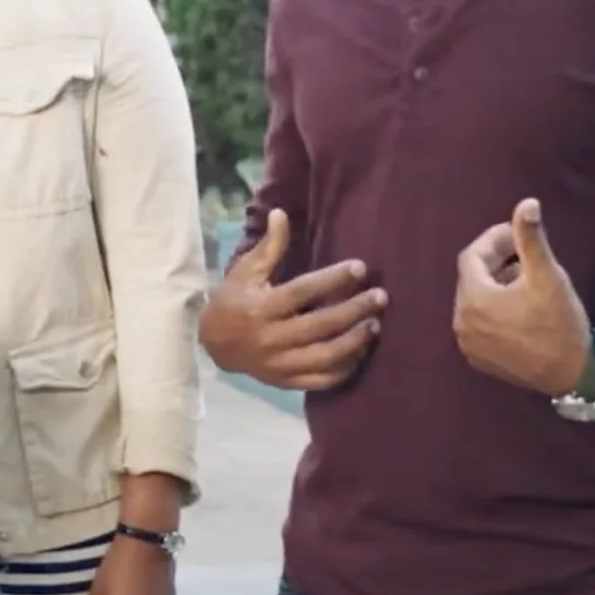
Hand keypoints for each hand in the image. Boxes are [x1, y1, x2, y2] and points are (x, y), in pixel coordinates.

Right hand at [197, 210, 386, 389]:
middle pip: (321, 325)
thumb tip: (281, 213)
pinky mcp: (285, 382)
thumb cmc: (233, 300)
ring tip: (375, 325)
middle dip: (354, 310)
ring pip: (325, 356)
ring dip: (354, 341)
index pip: (303, 291)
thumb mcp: (245, 272)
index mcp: (260, 308)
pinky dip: (343, 370)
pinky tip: (359, 353)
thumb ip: (269, 247)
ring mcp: (279, 364)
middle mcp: (271, 338)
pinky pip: (320, 380)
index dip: (333, 279)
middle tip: (380, 297)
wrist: (214, 345)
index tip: (360, 268)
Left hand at [454, 198, 593, 395]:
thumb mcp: (547, 275)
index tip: (517, 233)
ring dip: (495, 285)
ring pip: (475, 301)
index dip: (494, 240)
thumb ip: (531, 238)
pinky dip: (493, 309)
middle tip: (523, 253)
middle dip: (495, 261)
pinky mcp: (479, 359)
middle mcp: (462, 323)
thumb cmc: (560, 321)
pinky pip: (479, 323)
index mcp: (473, 299)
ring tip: (525, 277)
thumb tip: (526, 203)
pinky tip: (519, 307)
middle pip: (472, 278)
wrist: (574, 373)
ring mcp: (469, 344)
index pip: (472, 256)